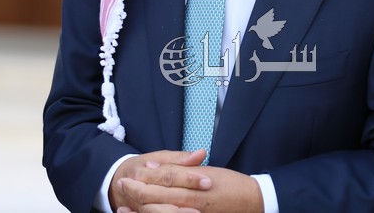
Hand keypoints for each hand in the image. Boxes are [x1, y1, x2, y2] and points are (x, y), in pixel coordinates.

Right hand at [109, 150, 208, 211]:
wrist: (116, 181)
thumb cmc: (143, 167)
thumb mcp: (157, 158)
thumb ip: (180, 158)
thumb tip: (202, 153)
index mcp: (141, 173)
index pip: (167, 175)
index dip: (188, 178)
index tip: (207, 181)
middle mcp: (137, 191)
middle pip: (161, 195)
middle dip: (184, 197)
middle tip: (205, 196)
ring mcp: (138, 206)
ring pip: (155, 211)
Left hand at [115, 153, 263, 212]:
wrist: (253, 202)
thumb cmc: (231, 185)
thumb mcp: (206, 172)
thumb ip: (181, 170)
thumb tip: (154, 166)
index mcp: (194, 187)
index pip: (162, 182)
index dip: (142, 180)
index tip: (127, 176)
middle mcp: (192, 204)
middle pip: (156, 200)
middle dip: (135, 194)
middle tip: (120, 186)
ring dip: (140, 211)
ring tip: (123, 207)